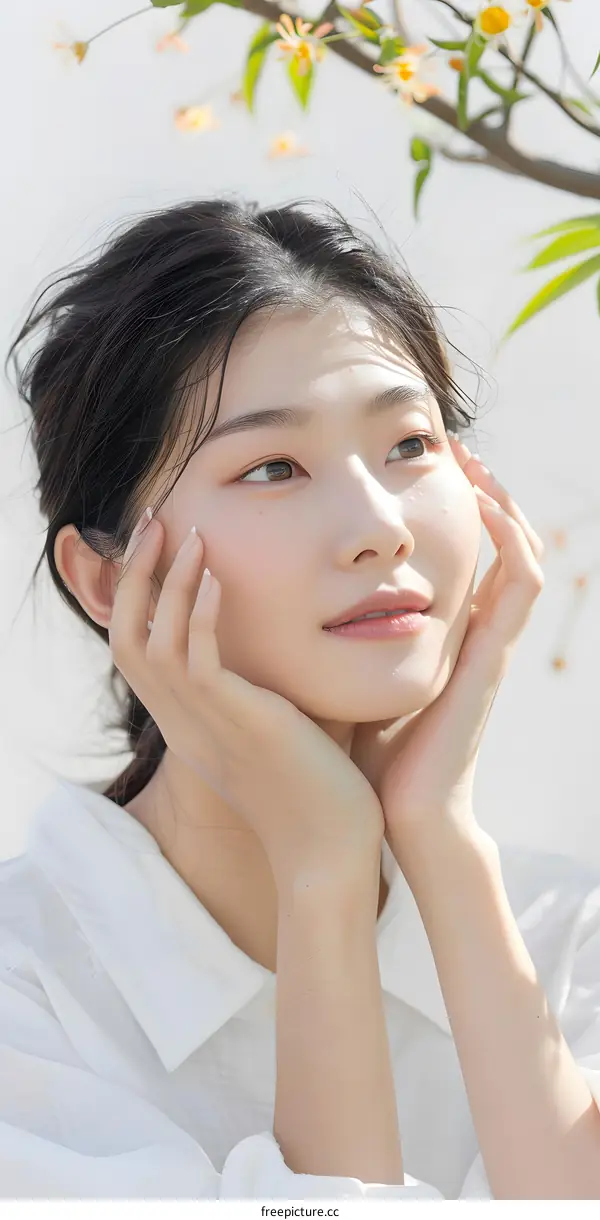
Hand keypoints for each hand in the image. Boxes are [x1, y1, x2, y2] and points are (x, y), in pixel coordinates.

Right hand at [109, 512, 383, 895]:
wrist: (332, 851)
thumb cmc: (320, 789)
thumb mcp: (280, 726)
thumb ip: (270, 683)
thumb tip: (296, 634)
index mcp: (187, 723)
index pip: (136, 650)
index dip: (139, 596)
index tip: (162, 546)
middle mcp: (182, 722)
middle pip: (125, 637)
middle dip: (136, 576)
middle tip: (156, 521)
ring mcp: (203, 724)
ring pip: (152, 640)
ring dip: (166, 581)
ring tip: (187, 532)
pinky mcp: (237, 723)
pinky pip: (196, 659)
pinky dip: (199, 612)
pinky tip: (216, 574)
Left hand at [350, 439, 544, 857]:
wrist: (399, 815)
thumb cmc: (369, 757)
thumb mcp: (352, 680)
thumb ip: (337, 644)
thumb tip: (288, 605)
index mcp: (442, 638)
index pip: (461, 557)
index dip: (450, 511)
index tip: (419, 464)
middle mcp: (472, 634)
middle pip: (497, 546)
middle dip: (482, 491)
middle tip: (455, 444)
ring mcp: (489, 644)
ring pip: (520, 555)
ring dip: (503, 503)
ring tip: (474, 460)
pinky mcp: (492, 656)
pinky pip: (521, 585)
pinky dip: (511, 540)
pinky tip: (484, 505)